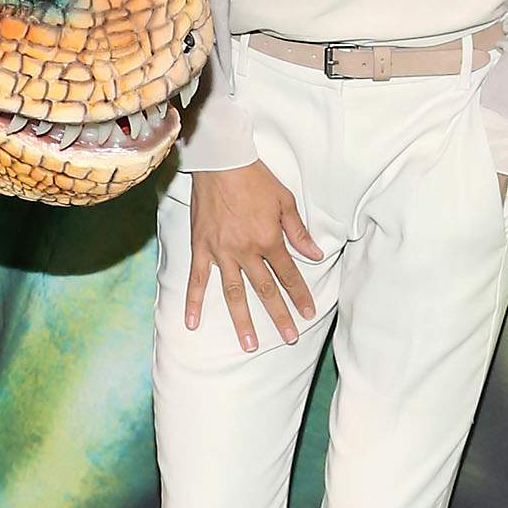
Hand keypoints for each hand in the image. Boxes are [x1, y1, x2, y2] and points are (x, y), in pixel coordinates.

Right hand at [185, 159, 320, 351]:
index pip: (289, 275)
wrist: (221, 162)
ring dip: (243, 320)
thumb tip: (315, 254)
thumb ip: (298, 231)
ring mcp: (221, 252)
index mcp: (269, 239)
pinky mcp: (201, 247)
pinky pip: (197, 279)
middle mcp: (246, 251)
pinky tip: (192, 323)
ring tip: (249, 345)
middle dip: (279, 316)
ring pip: (233, 293)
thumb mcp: (285, 201)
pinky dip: (193, 302)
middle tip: (289, 338)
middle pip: (265, 290)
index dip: (300, 295)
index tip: (308, 313)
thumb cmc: (255, 179)